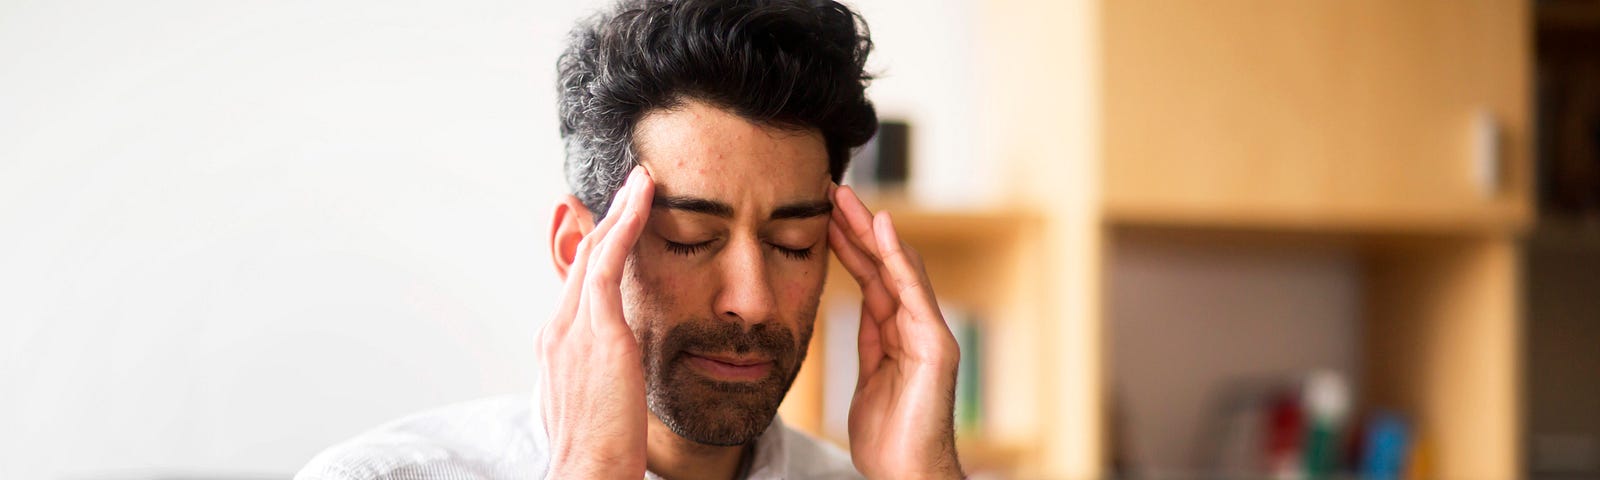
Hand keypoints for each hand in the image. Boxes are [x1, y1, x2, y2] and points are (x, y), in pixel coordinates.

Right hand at [535, 166, 653, 477]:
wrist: (587, 473)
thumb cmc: (597, 451)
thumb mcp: (593, 401)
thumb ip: (599, 372)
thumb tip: (614, 364)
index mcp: (555, 345)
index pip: (577, 282)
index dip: (597, 247)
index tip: (615, 223)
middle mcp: (558, 329)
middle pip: (582, 259)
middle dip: (607, 220)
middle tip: (631, 185)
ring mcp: (574, 328)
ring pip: (596, 252)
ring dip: (621, 211)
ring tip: (643, 180)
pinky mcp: (600, 332)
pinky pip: (611, 262)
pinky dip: (627, 223)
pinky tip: (644, 196)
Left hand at [830, 185, 962, 479]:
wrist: (907, 474)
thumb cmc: (889, 438)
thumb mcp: (868, 381)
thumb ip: (868, 344)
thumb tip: (858, 310)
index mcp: (897, 334)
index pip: (870, 276)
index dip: (846, 244)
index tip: (820, 213)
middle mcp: (917, 326)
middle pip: (883, 264)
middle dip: (855, 226)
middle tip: (828, 189)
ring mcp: (929, 333)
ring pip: (897, 268)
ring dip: (869, 230)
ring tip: (844, 198)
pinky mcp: (936, 345)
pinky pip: (913, 293)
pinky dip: (897, 258)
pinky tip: (881, 229)